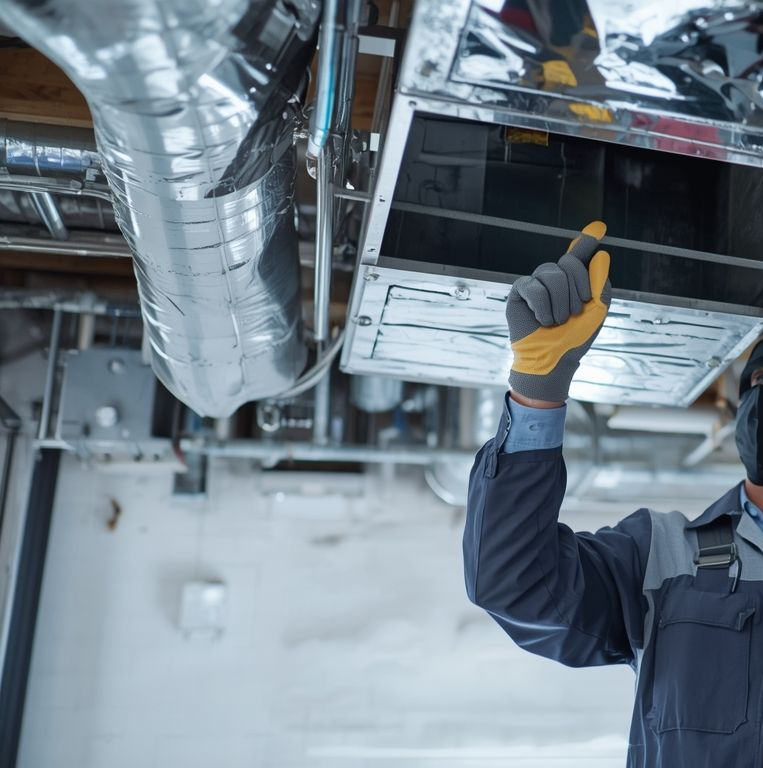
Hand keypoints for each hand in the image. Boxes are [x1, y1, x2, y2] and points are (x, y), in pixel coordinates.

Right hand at [506, 221, 610, 402]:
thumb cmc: (576, 336)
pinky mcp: (519, 292)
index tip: (599, 227)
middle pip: (568, 262)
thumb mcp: (597, 308)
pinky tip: (542, 320)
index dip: (586, 241)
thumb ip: (599, 280)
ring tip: (556, 321)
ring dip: (560, 302)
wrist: (555, 357)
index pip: (580, 255)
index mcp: (574, 281)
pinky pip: (533, 287)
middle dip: (576, 288)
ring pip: (551, 273)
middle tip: (574, 312)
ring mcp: (536, 283)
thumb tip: (600, 253)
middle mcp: (555, 278)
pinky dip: (542, 306)